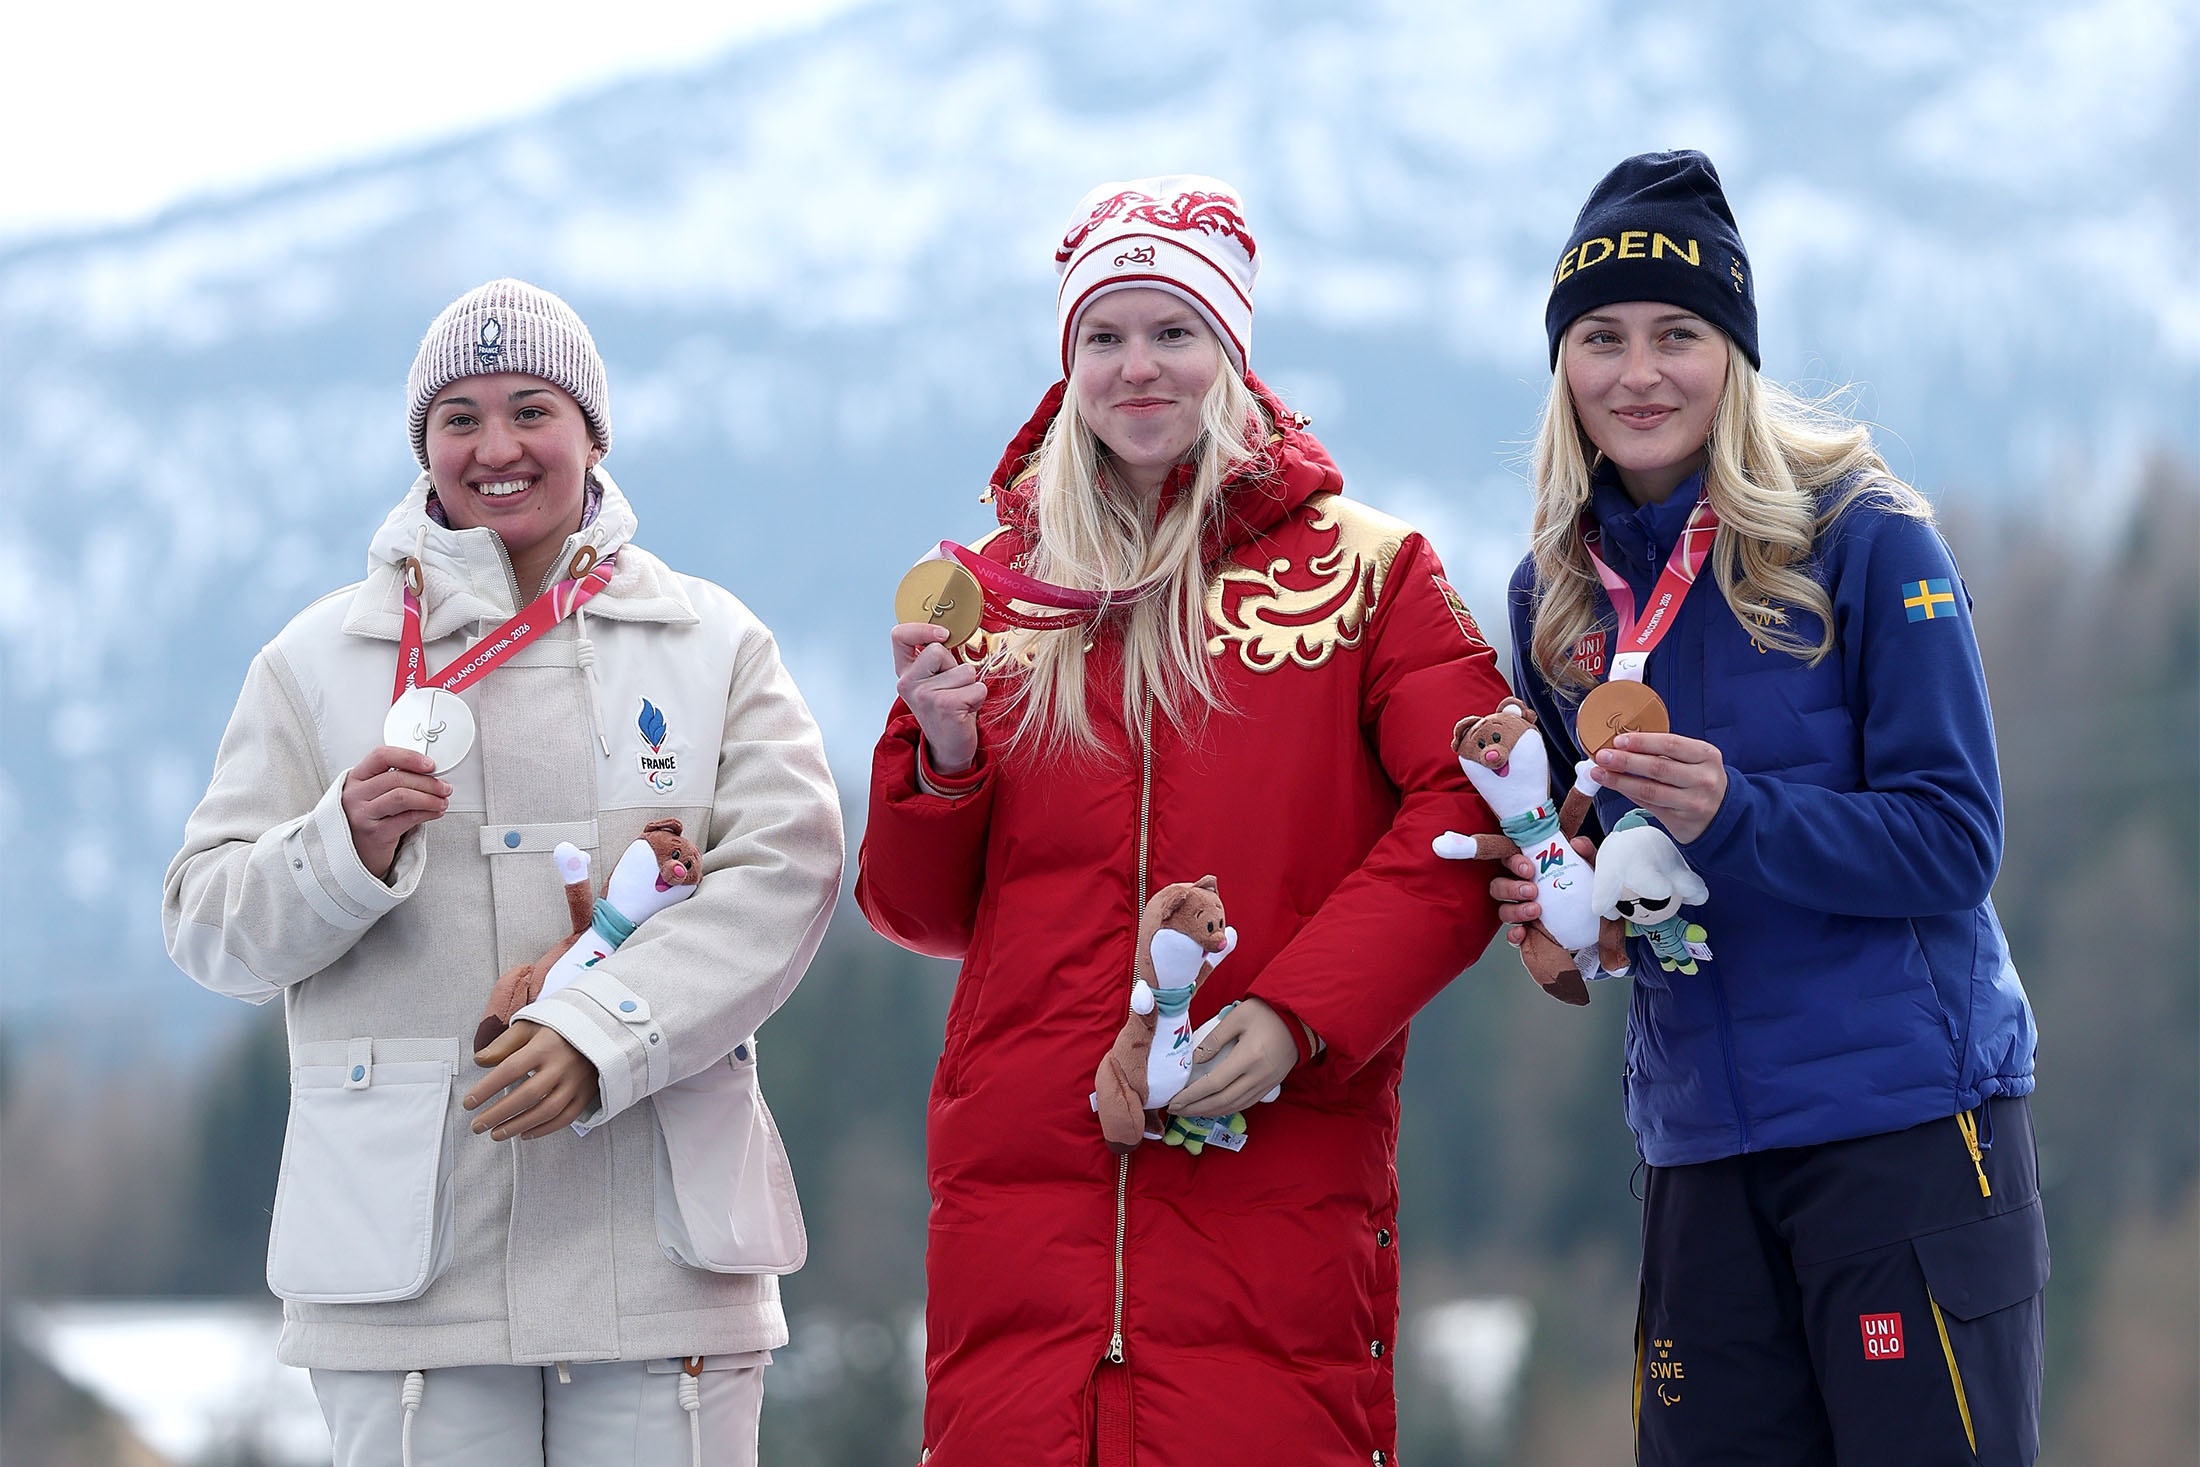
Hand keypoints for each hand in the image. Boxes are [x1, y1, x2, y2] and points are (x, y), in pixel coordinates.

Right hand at [341, 745, 449, 878]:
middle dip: (428, 782)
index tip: (430, 764)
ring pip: (402, 797)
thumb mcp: (373, 795)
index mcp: (355, 778)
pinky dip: (427, 813)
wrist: (355, 854)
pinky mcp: (374, 834)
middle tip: (444, 787)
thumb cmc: (369, 820)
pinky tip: (436, 812)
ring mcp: (362, 815)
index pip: (381, 756)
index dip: (409, 757)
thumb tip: (431, 775)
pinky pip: (407, 818)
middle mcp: (354, 795)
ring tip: (442, 801)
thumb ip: (394, 781)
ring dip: (429, 797)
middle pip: (397, 778)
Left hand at [465, 1021, 599, 1140]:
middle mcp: (562, 1065)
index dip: (487, 1088)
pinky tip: (524, 1134)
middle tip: (477, 1125)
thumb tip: (479, 1061)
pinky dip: (544, 1129)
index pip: (510, 1070)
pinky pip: (565, 1118)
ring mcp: (577, 1082)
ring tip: (495, 1134)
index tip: (468, 1103)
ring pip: (546, 1111)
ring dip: (518, 1126)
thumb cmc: (558, 1029)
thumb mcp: (530, 1026)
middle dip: (498, 1114)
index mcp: (545, 1045)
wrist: (600, 1030)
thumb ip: (504, 1043)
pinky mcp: (587, 1093)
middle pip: (527, 1095)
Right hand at [892, 622, 984, 775]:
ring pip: (965, 669)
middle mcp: (908, 682)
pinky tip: (966, 711)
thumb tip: (952, 629)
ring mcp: (924, 695)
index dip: (922, 629)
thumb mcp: (935, 679)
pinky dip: (978, 698)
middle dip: (955, 665)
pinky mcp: (945, 706)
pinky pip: (977, 687)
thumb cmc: (947, 707)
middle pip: (939, 649)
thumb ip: (937, 656)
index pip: (899, 635)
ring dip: (970, 684)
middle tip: (952, 687)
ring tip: (961, 700)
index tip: (942, 636)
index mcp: (905, 671)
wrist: (949, 747)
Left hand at [1169, 998, 1297, 1116]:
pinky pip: (1246, 1103)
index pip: (1214, 1084)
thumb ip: (1215, 1038)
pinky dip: (1227, 1109)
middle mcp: (1258, 1076)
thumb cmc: (1267, 1013)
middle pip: (1222, 1100)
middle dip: (1196, 1108)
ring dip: (1209, 1112)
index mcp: (1248, 1057)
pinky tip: (1213, 1108)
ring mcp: (1266, 1083)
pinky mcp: (1271, 1086)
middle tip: (1175, 1110)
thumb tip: (1195, 1060)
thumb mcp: (1237, 1016)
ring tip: (1190, 1111)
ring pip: (1234, 1106)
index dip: (1192, 1095)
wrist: (1300, 1020)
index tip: (1174, 1101)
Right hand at [1491, 838, 1595, 947]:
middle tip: (1532, 890)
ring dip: (1515, 909)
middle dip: (1511, 887)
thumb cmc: (1594, 900)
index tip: (1529, 868)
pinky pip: (1511, 935)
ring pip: (1503, 909)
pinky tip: (1523, 932)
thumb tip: (1576, 843)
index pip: (1513, 860)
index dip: (1513, 862)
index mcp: (1538, 873)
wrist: (1605, 935)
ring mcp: (1526, 915)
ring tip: (1536, 910)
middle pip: (1500, 884)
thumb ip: (1588, 855)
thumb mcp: (1595, 873)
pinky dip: (1514, 934)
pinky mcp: (1529, 936)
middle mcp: (1528, 892)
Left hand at [1589, 731, 1728, 843]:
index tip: (1618, 740)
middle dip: (1625, 761)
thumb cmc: (1701, 780)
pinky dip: (1629, 794)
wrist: (1723, 816)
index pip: (1671, 744)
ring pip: (1650, 789)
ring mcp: (1693, 801)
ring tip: (1600, 772)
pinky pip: (1649, 804)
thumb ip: (1667, 752)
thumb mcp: (1696, 760)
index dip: (1642, 742)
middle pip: (1658, 767)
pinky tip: (1615, 786)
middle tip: (1602, 756)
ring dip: (1620, 781)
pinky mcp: (1681, 820)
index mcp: (1706, 756)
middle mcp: (1703, 778)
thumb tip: (1624, 744)